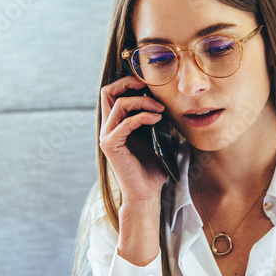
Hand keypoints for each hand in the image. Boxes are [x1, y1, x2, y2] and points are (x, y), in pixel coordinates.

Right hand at [99, 74, 169, 205]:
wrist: (146, 193)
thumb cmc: (152, 168)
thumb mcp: (156, 138)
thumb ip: (156, 120)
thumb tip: (167, 102)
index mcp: (116, 124)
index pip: (112, 92)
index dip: (128, 82)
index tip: (149, 84)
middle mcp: (108, 128)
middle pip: (107, 91)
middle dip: (129, 83)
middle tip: (150, 86)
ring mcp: (107, 136)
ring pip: (118, 104)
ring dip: (142, 101)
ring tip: (161, 109)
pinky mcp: (111, 145)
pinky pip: (125, 123)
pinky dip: (143, 116)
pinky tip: (158, 119)